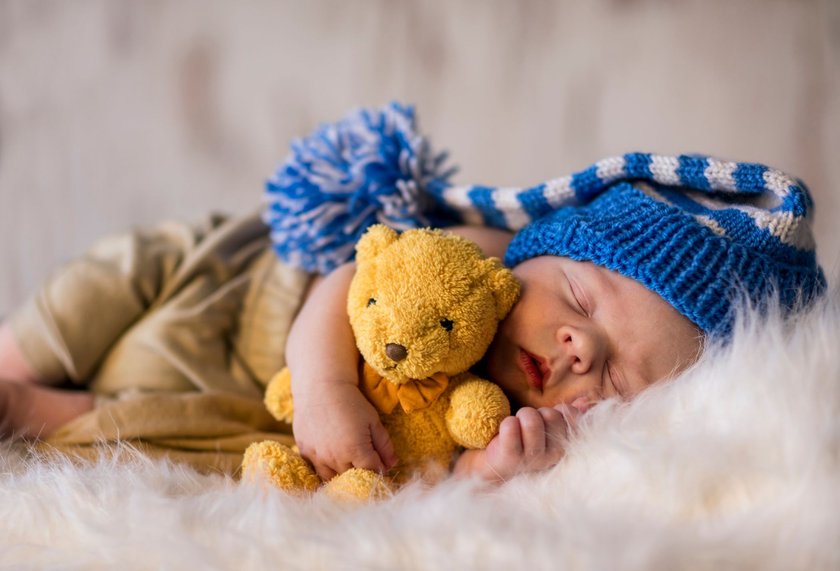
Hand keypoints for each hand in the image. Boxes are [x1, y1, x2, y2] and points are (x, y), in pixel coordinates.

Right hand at [292, 379, 396, 480]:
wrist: (320, 386)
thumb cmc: (351, 402)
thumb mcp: (373, 421)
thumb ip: (384, 445)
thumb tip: (392, 464)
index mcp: (356, 451)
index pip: (372, 471)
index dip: (379, 469)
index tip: (381, 464)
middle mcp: (335, 458)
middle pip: (352, 478)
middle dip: (361, 473)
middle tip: (364, 462)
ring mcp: (318, 456)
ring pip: (332, 477)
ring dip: (342, 474)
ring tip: (347, 462)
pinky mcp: (305, 451)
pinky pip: (316, 468)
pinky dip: (325, 467)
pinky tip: (330, 457)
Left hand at [454, 406, 572, 481]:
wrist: (488, 465)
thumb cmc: (519, 443)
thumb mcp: (543, 428)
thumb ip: (564, 416)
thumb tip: (585, 401)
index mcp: (563, 447)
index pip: (570, 416)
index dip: (554, 411)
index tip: (542, 420)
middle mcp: (552, 457)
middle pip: (549, 414)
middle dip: (533, 413)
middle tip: (523, 426)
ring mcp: (531, 460)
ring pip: (531, 419)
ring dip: (518, 417)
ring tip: (513, 429)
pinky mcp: (510, 459)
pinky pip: (511, 427)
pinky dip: (505, 424)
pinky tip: (503, 434)